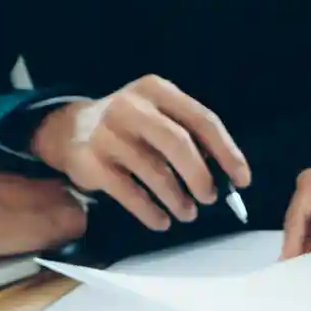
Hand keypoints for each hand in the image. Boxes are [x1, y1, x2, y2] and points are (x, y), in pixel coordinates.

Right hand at [30, 75, 250, 231]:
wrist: (69, 129)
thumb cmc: (130, 128)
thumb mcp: (158, 116)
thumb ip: (189, 137)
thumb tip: (225, 178)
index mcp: (157, 90)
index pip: (202, 119)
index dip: (227, 152)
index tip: (242, 180)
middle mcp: (132, 106)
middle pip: (178, 143)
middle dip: (200, 176)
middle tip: (210, 198)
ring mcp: (108, 133)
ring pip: (154, 172)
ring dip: (177, 199)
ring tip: (187, 213)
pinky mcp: (91, 162)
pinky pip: (129, 193)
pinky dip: (150, 211)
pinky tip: (160, 221)